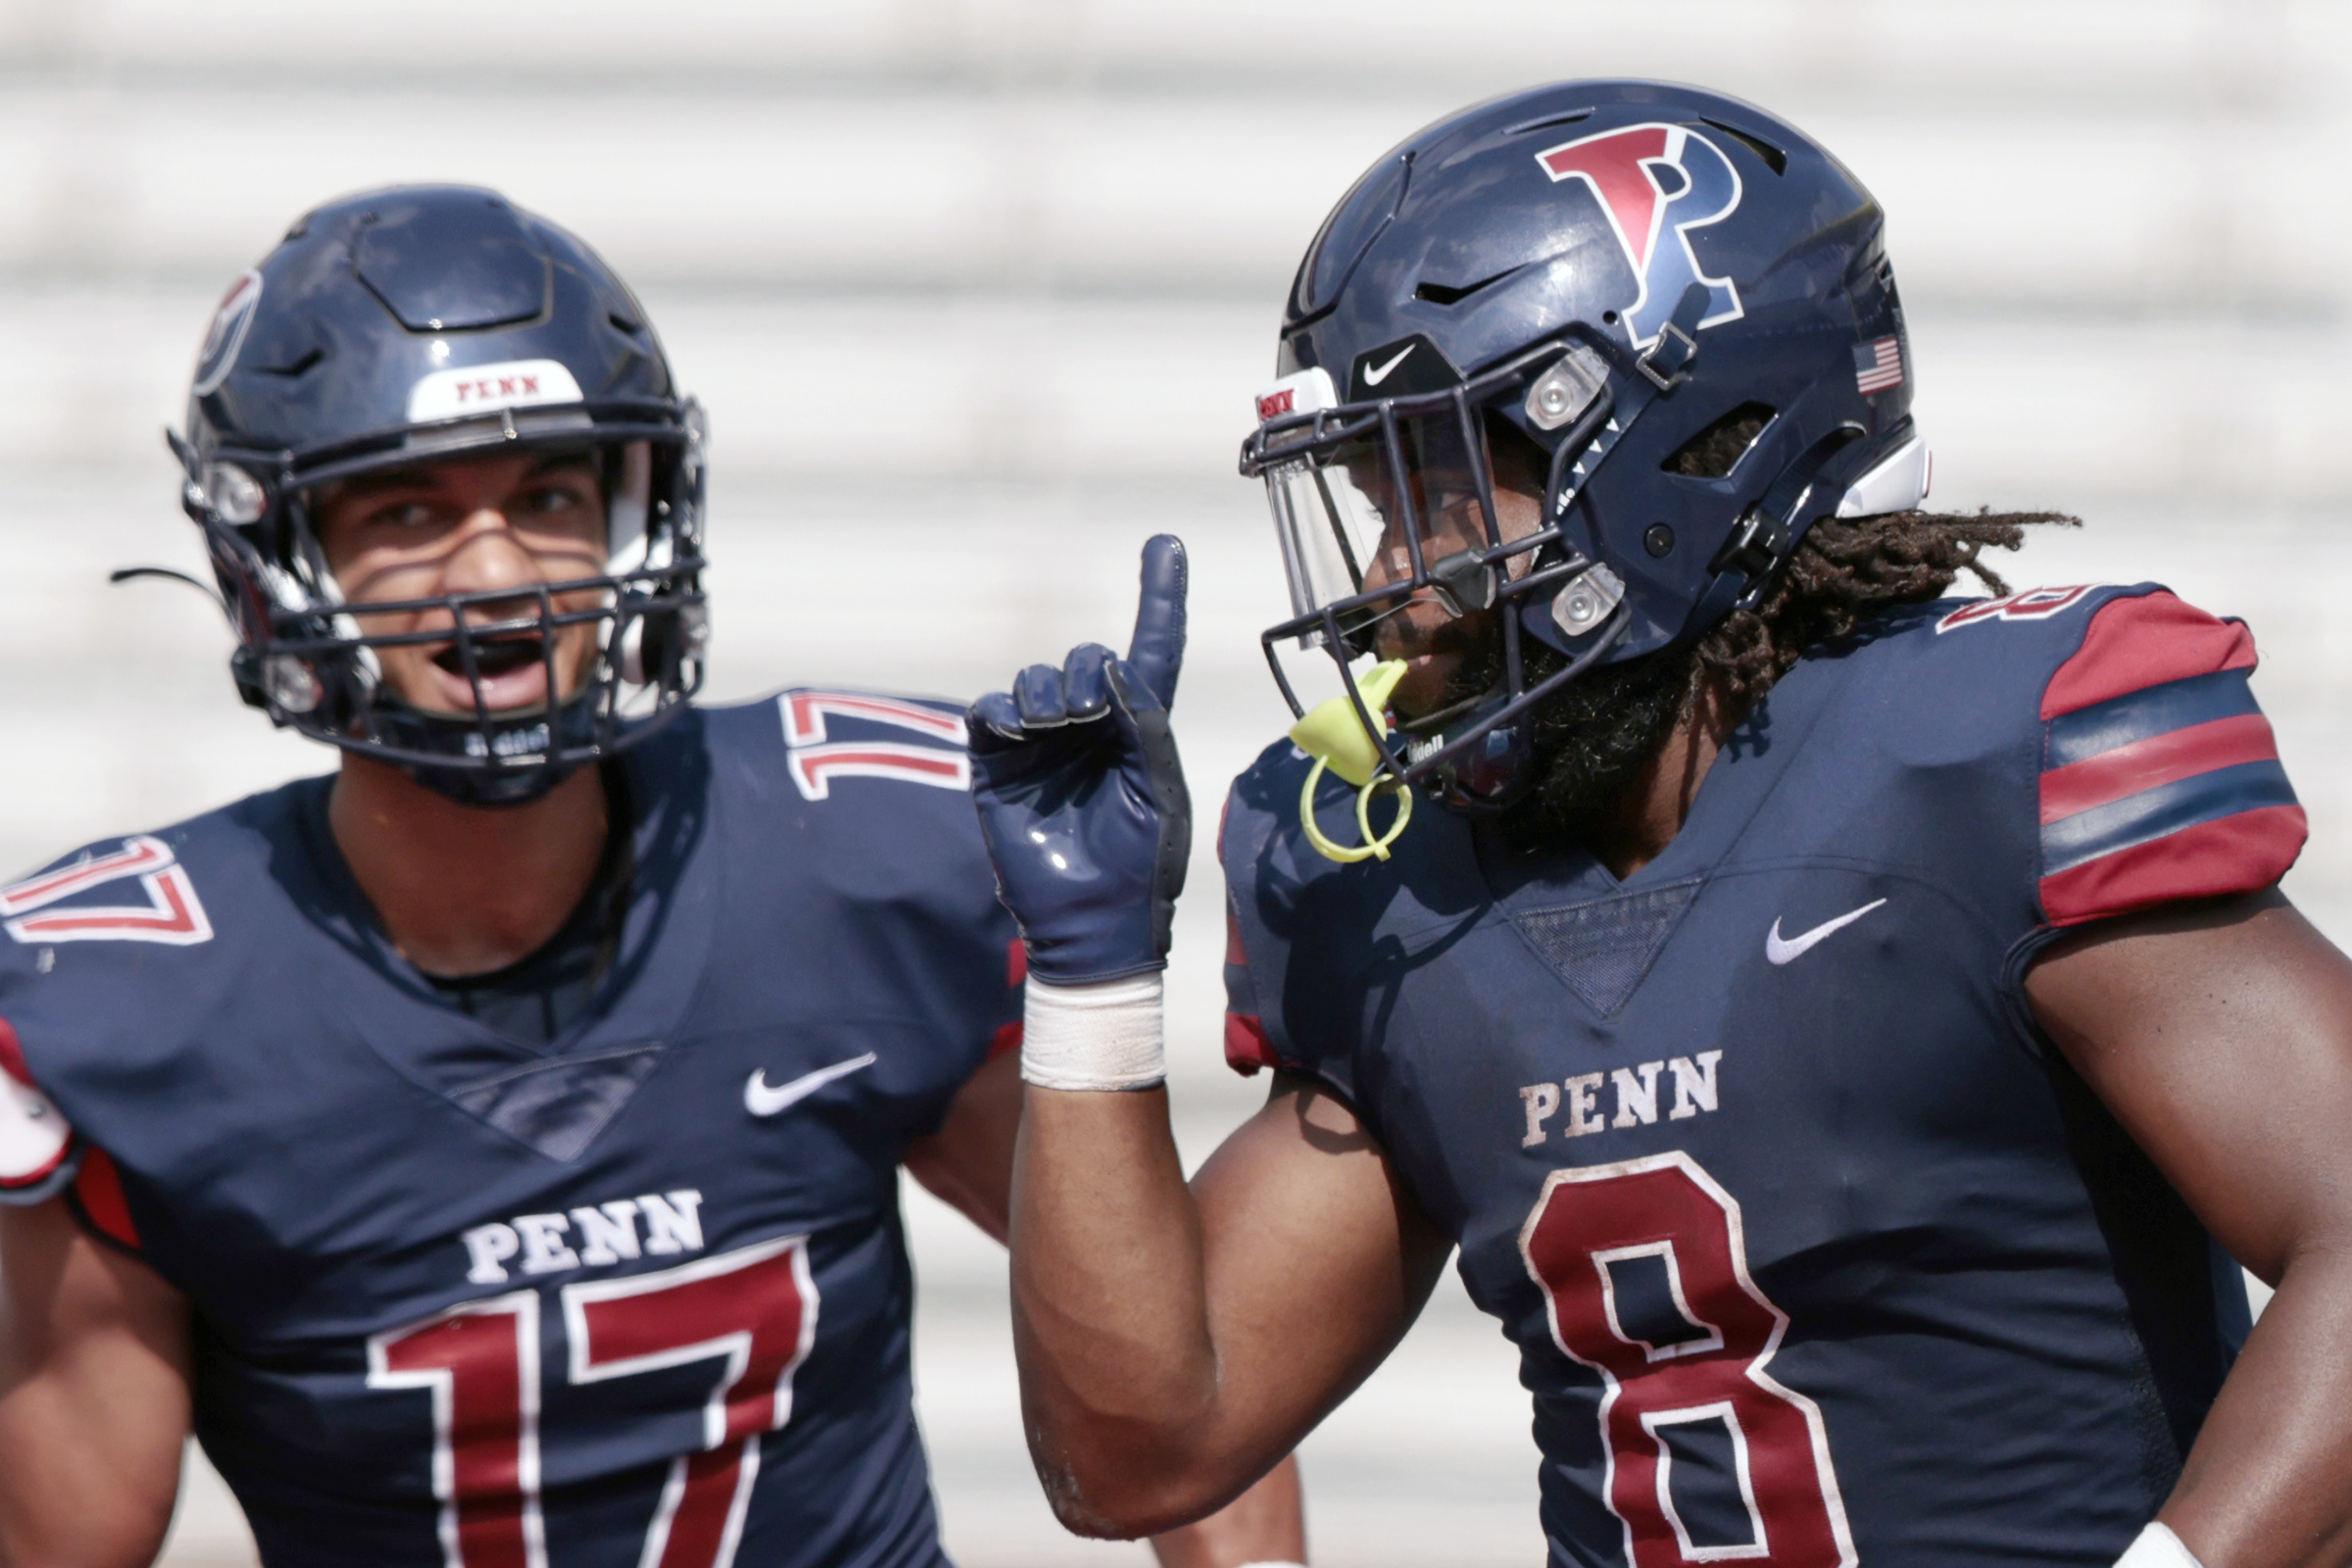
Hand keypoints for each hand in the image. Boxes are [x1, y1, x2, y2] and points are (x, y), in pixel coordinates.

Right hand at [967, 535, 1190, 983]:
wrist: (1091, 918)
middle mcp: (1091, 724)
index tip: (1164, 543)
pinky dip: (1002, 709)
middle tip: (1089, 719)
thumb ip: (1146, 724)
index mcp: (1141, 727)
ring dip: (1047, 692)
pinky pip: (990, 708)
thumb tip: (1110, 670)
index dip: (1160, 597)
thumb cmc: (1140, 862)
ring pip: (1036, 676)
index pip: (1153, 649)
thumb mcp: (1160, 789)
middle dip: (1087, 675)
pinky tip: (1019, 731)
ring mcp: (1042, 739)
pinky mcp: (998, 759)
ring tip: (1055, 731)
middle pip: (1085, 657)